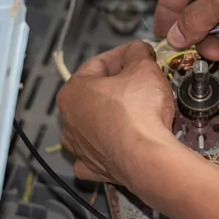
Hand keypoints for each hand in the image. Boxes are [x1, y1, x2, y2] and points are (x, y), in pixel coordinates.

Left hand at [56, 41, 175, 189]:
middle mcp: (69, 120)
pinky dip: (107, 147)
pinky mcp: (93, 168)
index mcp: (74, 91)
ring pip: (92, 124)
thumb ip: (138, 53)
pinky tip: (119, 143)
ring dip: (109, 115)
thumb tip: (137, 50)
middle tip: (141, 80)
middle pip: (94, 94)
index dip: (122, 55)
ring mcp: (79, 147)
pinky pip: (96, 154)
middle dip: (118, 85)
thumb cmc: (141, 109)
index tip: (139, 54)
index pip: (98, 63)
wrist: (149, 158)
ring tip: (135, 110)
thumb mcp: (144, 68)